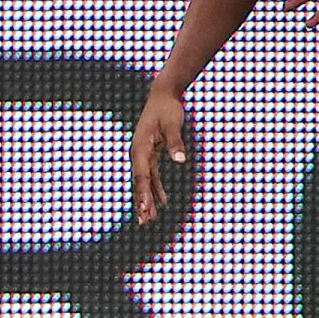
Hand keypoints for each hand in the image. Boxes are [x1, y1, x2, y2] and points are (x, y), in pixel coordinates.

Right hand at [131, 87, 186, 224]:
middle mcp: (139, 153)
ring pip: (145, 182)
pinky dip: (156, 189)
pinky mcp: (151, 153)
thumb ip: (176, 142)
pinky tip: (163, 202)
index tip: (145, 209)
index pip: (142, 176)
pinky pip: (152, 176)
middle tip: (145, 223)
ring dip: (148, 200)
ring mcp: (144, 154)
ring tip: (149, 220)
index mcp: (141, 148)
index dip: (143, 194)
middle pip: (140, 183)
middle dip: (142, 203)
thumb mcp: (174, 123)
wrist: (163, 94)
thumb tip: (180, 160)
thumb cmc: (168, 108)